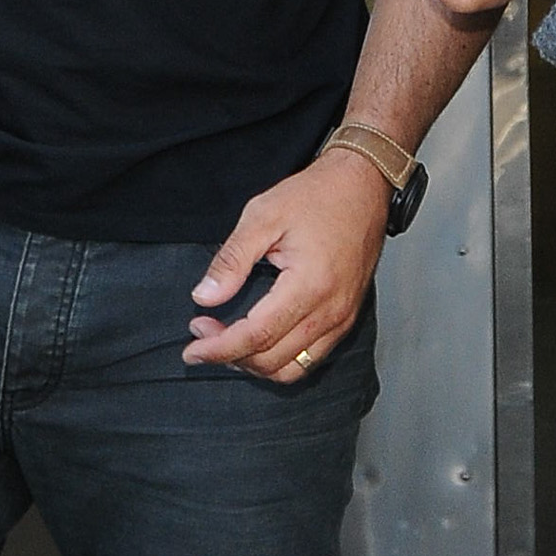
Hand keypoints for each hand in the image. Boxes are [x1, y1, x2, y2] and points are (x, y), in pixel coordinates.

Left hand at [186, 147, 387, 380]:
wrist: (363, 187)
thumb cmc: (317, 196)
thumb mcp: (263, 216)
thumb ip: (232, 260)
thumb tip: (205, 296)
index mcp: (310, 285)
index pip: (258, 336)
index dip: (220, 348)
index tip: (192, 347)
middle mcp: (331, 310)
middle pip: (273, 360)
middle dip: (231, 356)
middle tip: (203, 334)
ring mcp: (342, 318)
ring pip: (293, 369)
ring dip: (255, 364)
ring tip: (228, 342)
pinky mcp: (346, 318)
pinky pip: (310, 358)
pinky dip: (279, 359)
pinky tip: (259, 340)